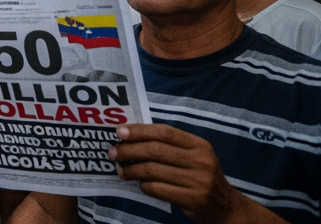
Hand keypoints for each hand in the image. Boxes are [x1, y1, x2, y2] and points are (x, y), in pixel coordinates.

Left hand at [109, 124, 257, 222]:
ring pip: (153, 170)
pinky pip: (158, 189)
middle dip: (129, 150)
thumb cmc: (200, 177)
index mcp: (199, 145)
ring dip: (131, 170)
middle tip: (113, 153)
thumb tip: (130, 137)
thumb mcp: (193, 157)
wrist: (225, 207)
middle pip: (155, 150)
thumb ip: (169, 146)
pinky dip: (144, 186)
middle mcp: (201, 161)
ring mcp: (199, 181)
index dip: (139, 130)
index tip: (119, 132)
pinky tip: (139, 184)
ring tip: (121, 170)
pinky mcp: (193, 199)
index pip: (164, 132)